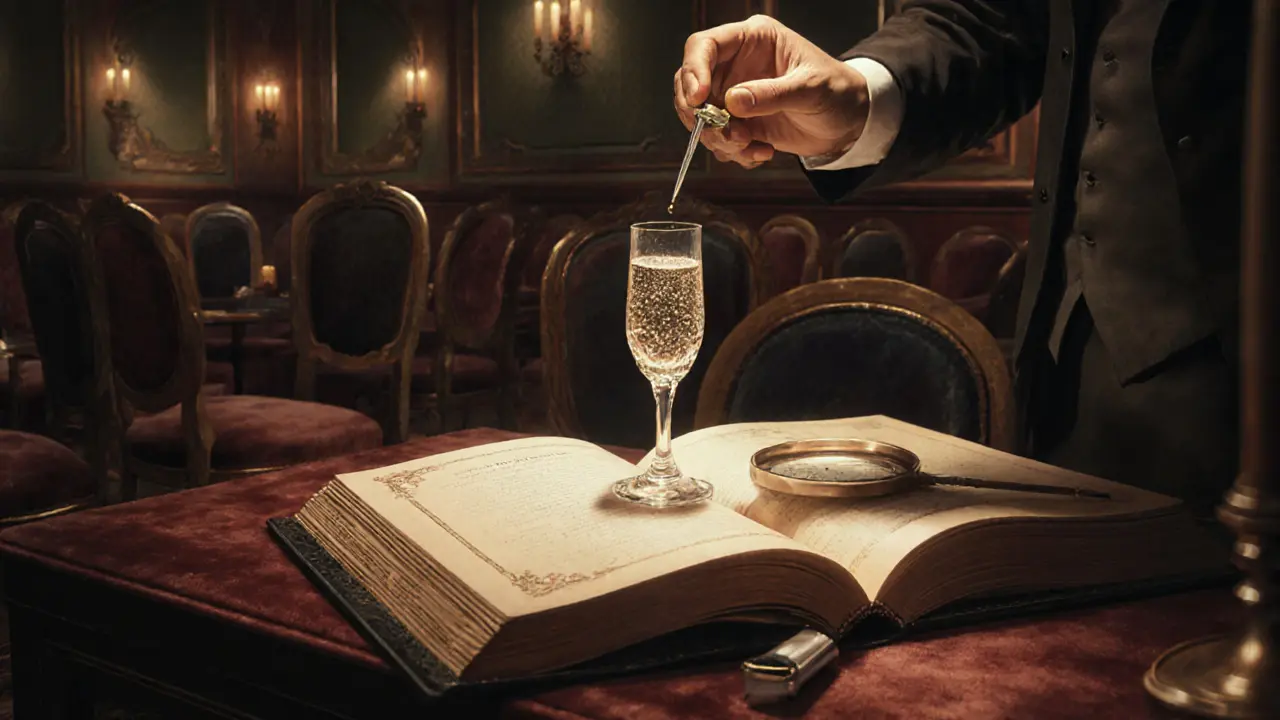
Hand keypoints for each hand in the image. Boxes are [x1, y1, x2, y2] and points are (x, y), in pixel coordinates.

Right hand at [675, 15, 870, 168]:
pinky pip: (717, 140)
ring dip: (719, 139)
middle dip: (701, 115)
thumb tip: (732, 101)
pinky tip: (763, 152)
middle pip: (689, 84)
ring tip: (751, 146)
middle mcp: (735, 65)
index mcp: (751, 40)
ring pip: (699, 118)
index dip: (693, 70)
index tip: (699, 99)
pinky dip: (734, 153)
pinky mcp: (737, 122)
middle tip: (726, 134)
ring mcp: (732, 95)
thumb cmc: (836, 91)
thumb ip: (772, 94)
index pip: (704, 46)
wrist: (848, 120)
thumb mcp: (810, 89)